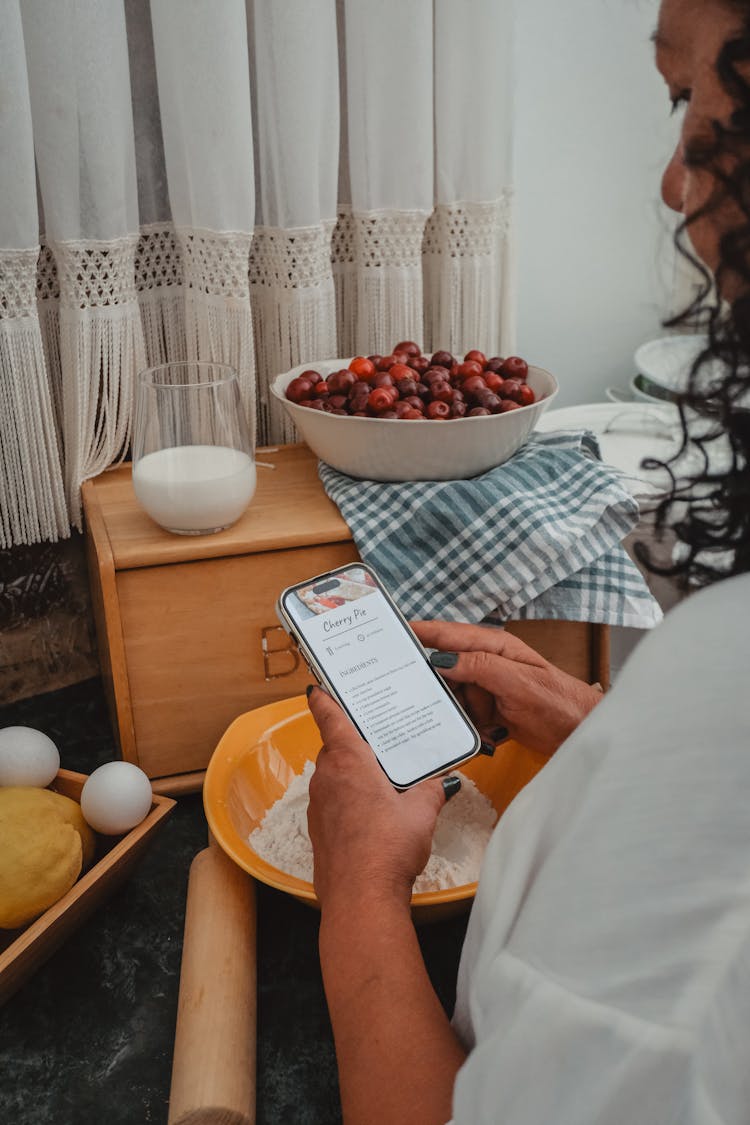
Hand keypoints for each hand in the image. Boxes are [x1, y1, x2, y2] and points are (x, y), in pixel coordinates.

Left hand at [306, 687, 449, 911]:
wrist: (361, 897)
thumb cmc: (388, 848)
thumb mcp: (422, 812)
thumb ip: (431, 791)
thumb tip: (442, 783)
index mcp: (348, 762)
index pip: (331, 719)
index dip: (324, 701)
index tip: (316, 688)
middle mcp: (327, 778)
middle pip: (334, 749)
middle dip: (353, 745)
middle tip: (377, 744)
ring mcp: (318, 806)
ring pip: (332, 777)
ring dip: (350, 776)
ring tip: (380, 783)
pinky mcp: (318, 831)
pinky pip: (331, 803)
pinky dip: (346, 801)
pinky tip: (370, 816)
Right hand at [412, 620, 601, 756]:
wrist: (583, 735)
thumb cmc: (560, 703)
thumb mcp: (518, 682)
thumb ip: (480, 666)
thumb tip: (442, 658)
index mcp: (495, 646)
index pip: (448, 634)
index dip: (420, 631)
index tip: (390, 632)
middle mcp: (488, 663)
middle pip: (446, 669)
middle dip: (442, 687)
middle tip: (435, 697)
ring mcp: (489, 687)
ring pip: (454, 696)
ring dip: (464, 713)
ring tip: (489, 722)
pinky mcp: (491, 710)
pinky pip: (466, 715)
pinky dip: (473, 727)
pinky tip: (491, 734)